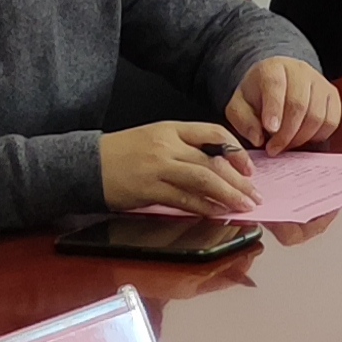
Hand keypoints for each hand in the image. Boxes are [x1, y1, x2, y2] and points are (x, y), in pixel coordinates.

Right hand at [102, 122, 257, 214]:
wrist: (87, 164)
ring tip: (244, 206)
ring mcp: (158, 167)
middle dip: (239, 180)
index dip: (236, 151)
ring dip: (228, 195)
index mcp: (170, 129)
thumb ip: (185, 148)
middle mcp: (167, 145)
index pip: (214, 134)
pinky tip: (217, 212)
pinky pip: (184, 199)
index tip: (249, 167)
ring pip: (203, 180)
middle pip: (213, 161)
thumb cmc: (122, 153)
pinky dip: (204, 207)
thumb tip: (219, 167)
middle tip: (255, 194)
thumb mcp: (155, 139)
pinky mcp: (149, 189)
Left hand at [227, 57, 341, 151]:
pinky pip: (330, 122)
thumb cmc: (257, 96)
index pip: (275, 85)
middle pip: (299, 104)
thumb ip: (243, 122)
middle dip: (286, 133)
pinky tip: (302, 138)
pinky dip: (317, 136)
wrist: (278, 82)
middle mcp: (300, 71)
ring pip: (317, 116)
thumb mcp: (239, 106)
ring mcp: (320, 82)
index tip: (270, 130)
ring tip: (286, 144)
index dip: (274, 108)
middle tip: (274, 149)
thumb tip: (258, 139)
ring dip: (300, 138)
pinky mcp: (332, 96)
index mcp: (273, 68)